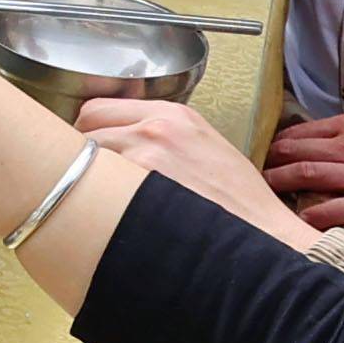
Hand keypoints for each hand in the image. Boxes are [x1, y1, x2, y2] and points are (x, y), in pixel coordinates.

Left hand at [78, 97, 315, 248]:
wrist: (262, 235)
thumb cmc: (239, 203)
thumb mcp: (206, 149)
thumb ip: (164, 137)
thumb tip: (124, 143)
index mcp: (173, 115)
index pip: (99, 107)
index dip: (88, 130)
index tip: (88, 147)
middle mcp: (155, 129)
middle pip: (85, 127)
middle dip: (81, 152)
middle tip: (88, 177)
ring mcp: (144, 158)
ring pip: (85, 160)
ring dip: (84, 178)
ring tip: (98, 200)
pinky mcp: (138, 191)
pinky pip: (95, 191)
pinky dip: (93, 202)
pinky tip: (104, 216)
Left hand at [266, 106, 343, 244]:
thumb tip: (335, 135)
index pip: (305, 131)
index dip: (282, 142)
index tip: (269, 152)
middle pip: (299, 152)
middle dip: (272, 161)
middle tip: (256, 172)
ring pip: (309, 175)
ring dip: (281, 182)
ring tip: (264, 190)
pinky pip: (335, 209)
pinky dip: (313, 214)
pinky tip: (298, 220)